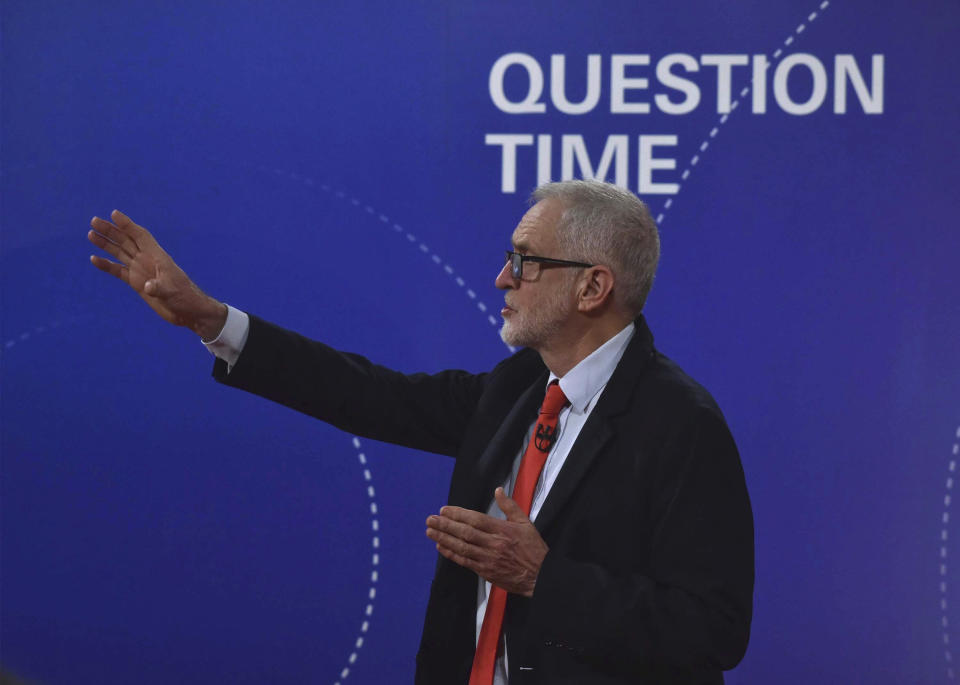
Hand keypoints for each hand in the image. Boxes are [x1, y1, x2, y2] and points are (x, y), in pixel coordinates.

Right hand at [88, 210, 225, 338]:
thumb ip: (159, 288)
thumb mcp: (172, 292)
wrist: (188, 311)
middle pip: (126, 241)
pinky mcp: (136, 283)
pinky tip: (94, 259)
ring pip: (120, 253)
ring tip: (91, 234)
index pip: (140, 236)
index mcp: (157, 257)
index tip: (114, 214)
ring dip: (106, 244)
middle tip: (94, 221)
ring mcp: (141, 271)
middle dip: (111, 230)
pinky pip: (118, 271)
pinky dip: (106, 265)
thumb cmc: (185, 297)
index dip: (128, 225)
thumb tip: (148, 287)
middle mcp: (147, 260)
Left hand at [426, 487, 548, 596]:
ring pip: (462, 547)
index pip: (476, 519)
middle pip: (465, 532)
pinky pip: (465, 561)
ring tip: (430, 531)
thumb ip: (510, 506)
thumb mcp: (525, 523)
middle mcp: (494, 544)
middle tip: (431, 519)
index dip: (458, 514)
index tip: (445, 510)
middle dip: (446, 525)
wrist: (540, 576)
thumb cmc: (533, 549)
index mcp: (503, 530)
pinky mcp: (485, 571)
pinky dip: (451, 554)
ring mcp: (488, 559)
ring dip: (444, 538)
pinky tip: (441, 547)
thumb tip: (498, 490)